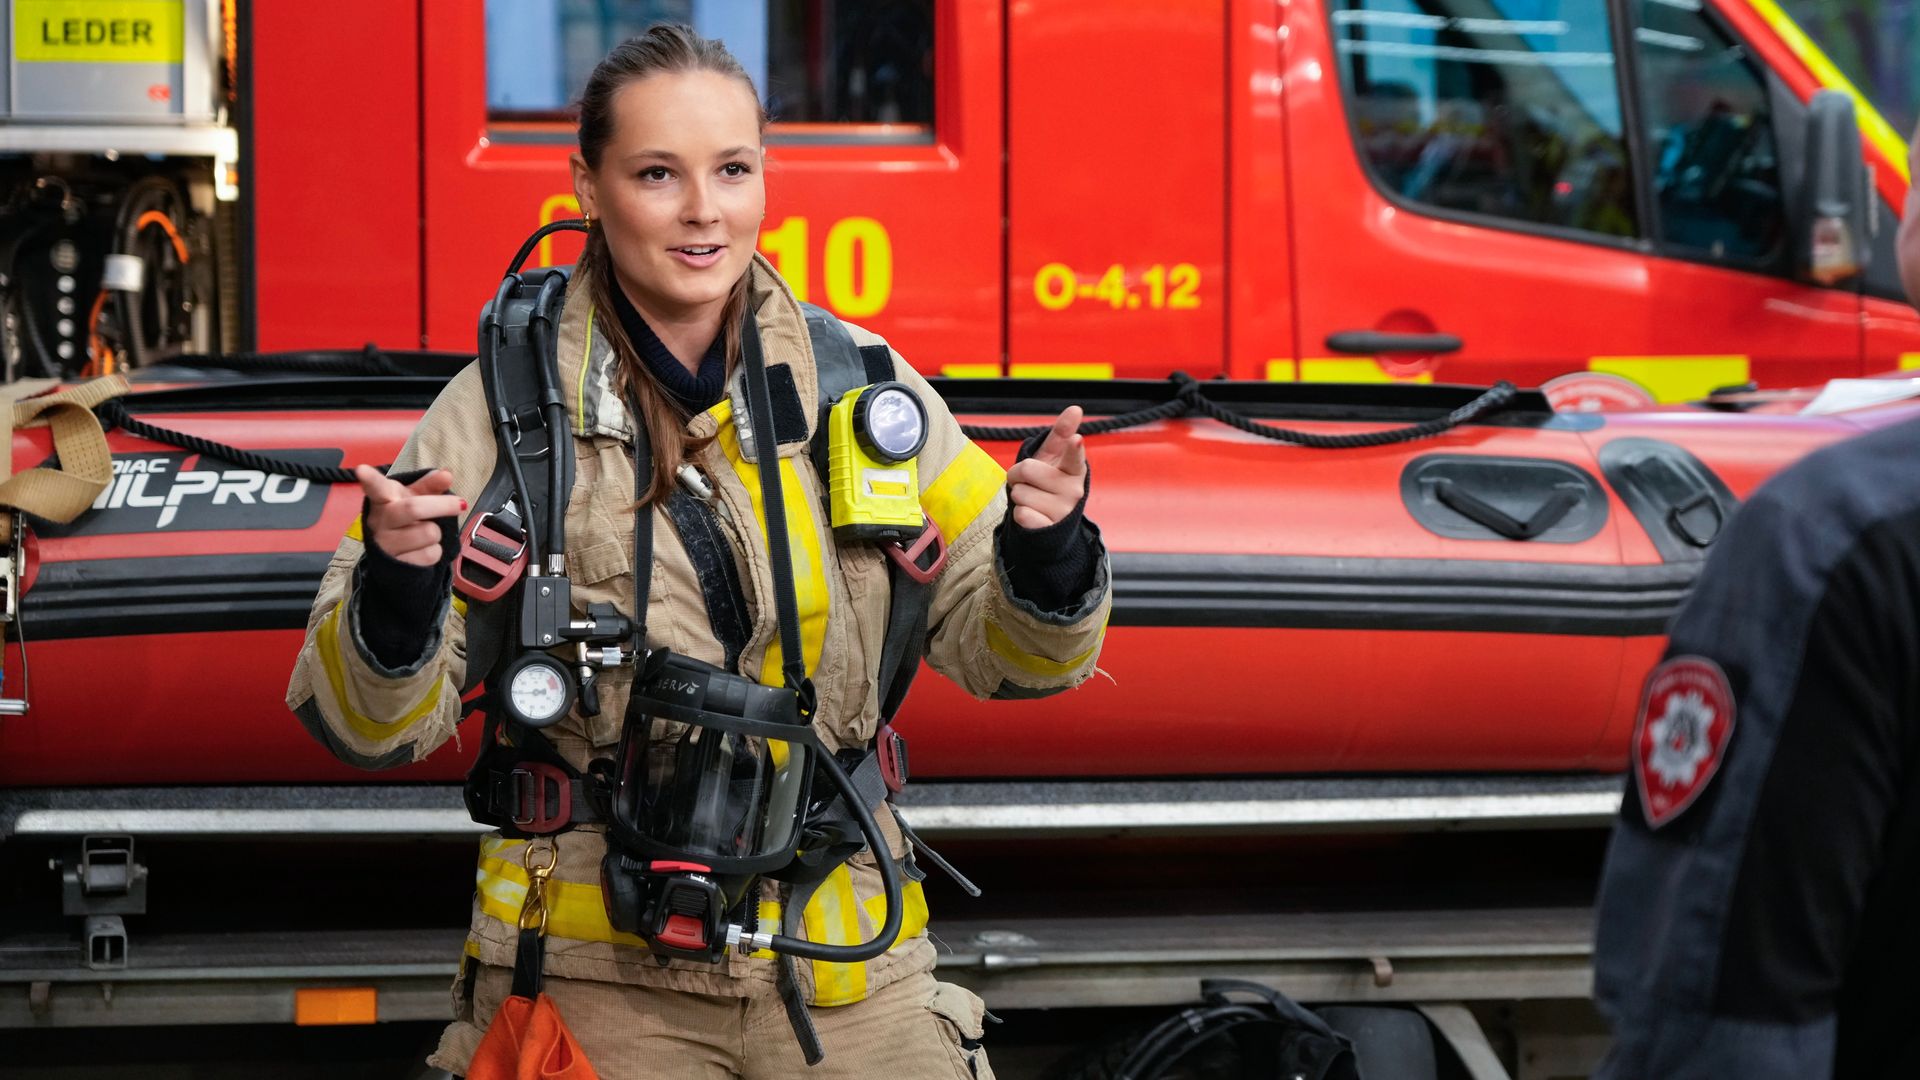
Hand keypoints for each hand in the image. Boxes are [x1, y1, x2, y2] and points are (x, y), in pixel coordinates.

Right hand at [353, 464, 464, 566]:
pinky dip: (434, 551)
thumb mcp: (414, 498)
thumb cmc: (404, 518)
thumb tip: (447, 474)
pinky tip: (422, 548)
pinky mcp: (397, 565)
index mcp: (382, 500)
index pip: (375, 488)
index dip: (370, 479)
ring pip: (428, 533)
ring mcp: (386, 545)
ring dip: (436, 533)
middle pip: (414, 508)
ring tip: (424, 532)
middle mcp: (380, 521)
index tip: (362, 470)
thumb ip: (429, 485)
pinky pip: (430, 554)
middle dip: (442, 505)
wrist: (392, 555)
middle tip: (461, 504)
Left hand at [1006, 406, 1086, 529]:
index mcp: (1075, 469)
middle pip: (1026, 469)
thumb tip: (1076, 409)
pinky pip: (1021, 513)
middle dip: (1018, 474)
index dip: (1073, 448)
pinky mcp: (1048, 529)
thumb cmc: (1047, 483)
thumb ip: (1062, 434)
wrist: (1048, 520)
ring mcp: (1062, 512)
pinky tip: (1033, 515)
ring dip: (1018, 496)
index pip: (1074, 456)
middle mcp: (1073, 491)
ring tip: (1032, 500)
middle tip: (1028, 482)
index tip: (1076, 439)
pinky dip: (1020, 513)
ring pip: (1019, 492)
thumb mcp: (1053, 458)